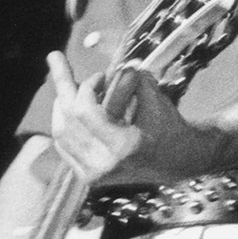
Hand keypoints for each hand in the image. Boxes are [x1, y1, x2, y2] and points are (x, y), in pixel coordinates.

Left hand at [46, 53, 223, 185]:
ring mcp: (94, 174)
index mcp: (124, 146)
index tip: (102, 75)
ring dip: (61, 106)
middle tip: (57, 61)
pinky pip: (64, 146)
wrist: (179, 163)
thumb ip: (138, 83)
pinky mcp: (88, 177)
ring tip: (68, 87)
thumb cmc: (171, 130)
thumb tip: (122, 64)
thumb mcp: (158, 103)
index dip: (88, 87)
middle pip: (67, 121)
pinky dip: (63, 125)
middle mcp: (104, 164)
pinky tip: (67, 109)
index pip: (85, 111)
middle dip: (64, 88)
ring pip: (61, 134)